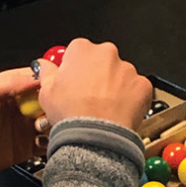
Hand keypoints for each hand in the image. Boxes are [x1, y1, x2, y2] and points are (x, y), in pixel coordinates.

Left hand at [0, 66, 49, 173]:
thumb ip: (9, 82)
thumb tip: (35, 77)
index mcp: (14, 88)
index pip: (38, 79)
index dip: (49, 81)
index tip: (56, 87)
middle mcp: (23, 106)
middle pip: (50, 101)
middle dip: (55, 104)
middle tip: (53, 110)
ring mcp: (27, 126)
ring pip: (52, 121)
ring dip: (55, 123)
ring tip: (46, 127)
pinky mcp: (29, 146)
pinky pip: (48, 142)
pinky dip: (51, 142)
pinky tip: (44, 141)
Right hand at [35, 37, 151, 130]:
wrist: (96, 136)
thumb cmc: (72, 113)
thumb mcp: (46, 92)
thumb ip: (46, 72)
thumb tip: (43, 65)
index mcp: (81, 50)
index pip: (77, 50)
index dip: (74, 67)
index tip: (73, 80)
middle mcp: (106, 53)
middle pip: (101, 59)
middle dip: (96, 74)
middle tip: (88, 96)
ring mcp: (127, 68)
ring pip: (119, 74)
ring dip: (114, 86)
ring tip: (103, 107)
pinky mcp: (142, 84)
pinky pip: (136, 88)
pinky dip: (130, 98)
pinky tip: (118, 111)